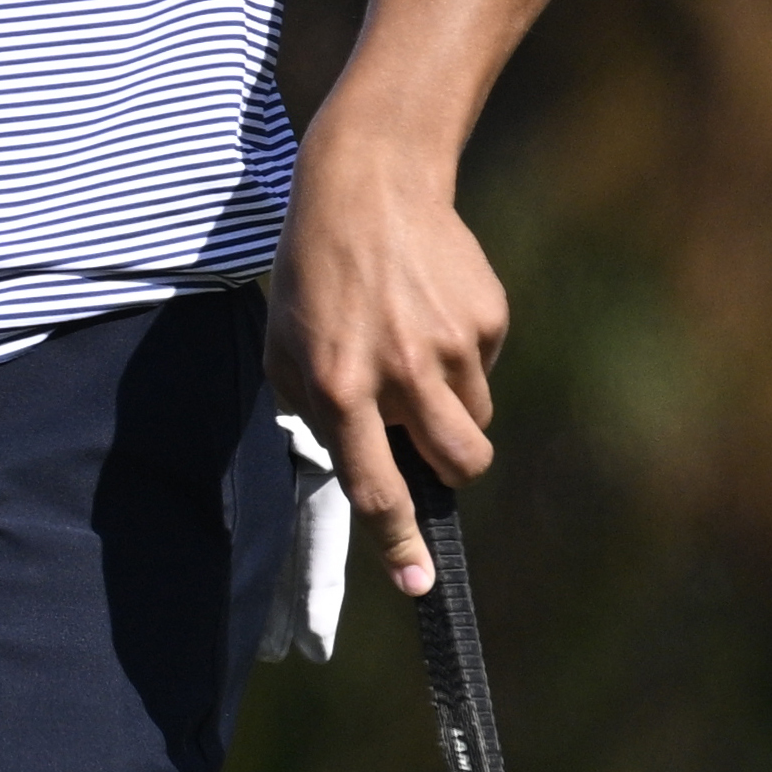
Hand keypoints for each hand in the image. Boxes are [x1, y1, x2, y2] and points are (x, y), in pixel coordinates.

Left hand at [265, 145, 506, 598]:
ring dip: (450, 410)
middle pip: (460, 467)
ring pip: (475, 423)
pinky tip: (427, 311)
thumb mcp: (283, 345)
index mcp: (338, 387)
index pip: (374, 487)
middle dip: (448, 468)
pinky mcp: (487, 320)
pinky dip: (460, 359)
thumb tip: (359, 468)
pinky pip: (484, 372)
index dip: (397, 543)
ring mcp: (451, 347)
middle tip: (421, 433)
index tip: (417, 585)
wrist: (367, 185)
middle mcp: (399, 373)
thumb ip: (314, 411)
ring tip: (410, 352)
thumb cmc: (312, 274)